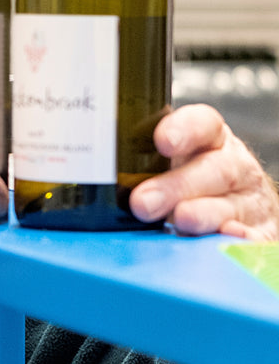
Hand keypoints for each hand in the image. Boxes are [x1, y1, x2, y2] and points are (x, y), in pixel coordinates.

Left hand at [129, 104, 278, 238]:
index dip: (184, 130)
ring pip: (229, 205)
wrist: (242, 214)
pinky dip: (238, 239)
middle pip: (214, 169)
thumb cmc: (192, 186)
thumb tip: (102, 181)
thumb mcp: (169, 167)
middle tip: (143, 202)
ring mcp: (248, 201)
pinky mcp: (260, 233)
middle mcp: (233, 167)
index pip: (202, 125)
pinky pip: (252, 237)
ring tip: (179, 219)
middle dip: (177, 185)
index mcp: (210, 142)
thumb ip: (140, 169)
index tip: (162, 141)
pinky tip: (223, 236)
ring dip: (202, 213)